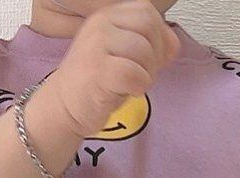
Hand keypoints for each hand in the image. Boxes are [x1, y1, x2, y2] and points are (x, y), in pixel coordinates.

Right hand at [48, 2, 179, 137]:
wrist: (66, 105)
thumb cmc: (99, 81)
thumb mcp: (126, 55)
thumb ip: (150, 43)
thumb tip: (174, 43)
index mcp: (108, 15)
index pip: (147, 11)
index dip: (159, 36)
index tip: (151, 58)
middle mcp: (100, 24)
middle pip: (149, 26)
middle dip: (155, 54)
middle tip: (143, 73)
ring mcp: (96, 45)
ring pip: (144, 50)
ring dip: (147, 73)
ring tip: (132, 83)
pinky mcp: (97, 70)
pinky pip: (135, 74)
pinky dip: (139, 86)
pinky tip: (127, 90)